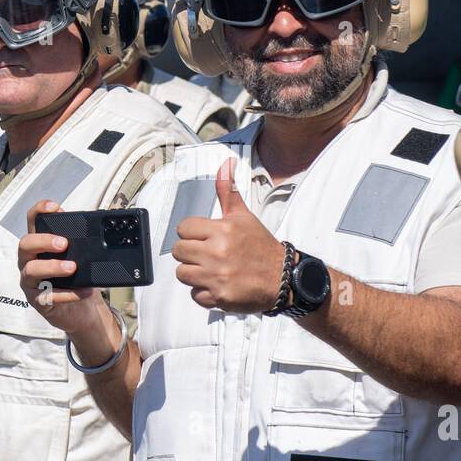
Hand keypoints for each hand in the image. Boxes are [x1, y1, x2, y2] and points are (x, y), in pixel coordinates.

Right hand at [16, 199, 107, 335]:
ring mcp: (31, 281)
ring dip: (53, 267)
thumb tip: (98, 232)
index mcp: (39, 244)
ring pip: (31, 270)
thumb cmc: (77, 279)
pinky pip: (47, 296)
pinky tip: (84, 291)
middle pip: (26, 244)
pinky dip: (67, 293)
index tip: (54, 207)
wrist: (82, 310)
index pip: (33, 222)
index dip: (39, 211)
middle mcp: (30, 260)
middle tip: (64, 243)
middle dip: (44, 241)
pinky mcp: (38, 300)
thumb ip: (81, 244)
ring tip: (72, 267)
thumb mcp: (80, 258)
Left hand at [172, 157, 283, 312]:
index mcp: (222, 230)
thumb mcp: (244, 217)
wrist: (282, 278)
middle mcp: (217, 253)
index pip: (183, 228)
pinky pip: (194, 295)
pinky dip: (204, 293)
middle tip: (207, 254)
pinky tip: (218, 285)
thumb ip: (228, 192)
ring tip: (211, 270)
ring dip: (194, 273)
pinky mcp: (219, 297)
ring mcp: (217, 276)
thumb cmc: (261, 246)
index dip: (192, 233)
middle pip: (178, 252)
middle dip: (190, 253)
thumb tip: (225, 164)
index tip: (204, 238)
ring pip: (182, 274)